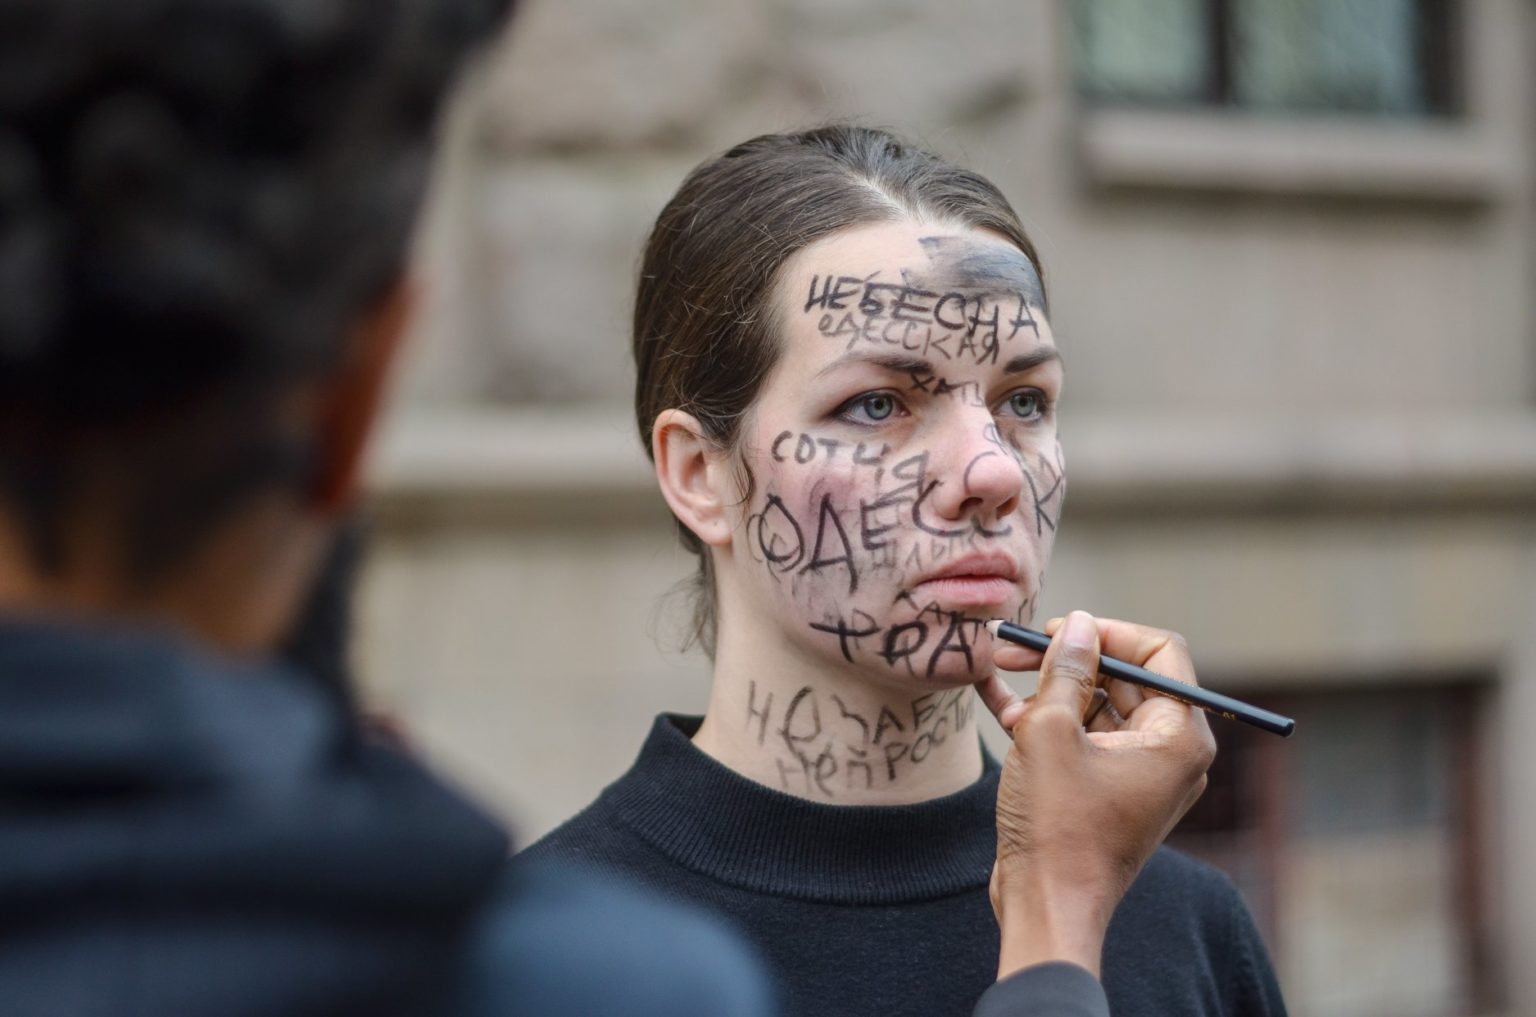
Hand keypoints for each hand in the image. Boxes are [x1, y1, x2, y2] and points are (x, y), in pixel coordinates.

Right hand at [974, 610, 1215, 979]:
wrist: (1045, 906)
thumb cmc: (1056, 826)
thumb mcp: (1050, 732)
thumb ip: (1065, 670)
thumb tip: (1078, 625)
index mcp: (1178, 737)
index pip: (1159, 652)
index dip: (1106, 632)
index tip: (1059, 630)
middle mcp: (1169, 754)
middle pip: (1123, 678)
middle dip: (1067, 660)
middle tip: (1013, 648)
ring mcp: (1139, 775)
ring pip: (1097, 707)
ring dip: (1048, 689)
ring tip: (998, 676)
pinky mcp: (1109, 791)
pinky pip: (1084, 738)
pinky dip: (1046, 720)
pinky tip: (997, 702)